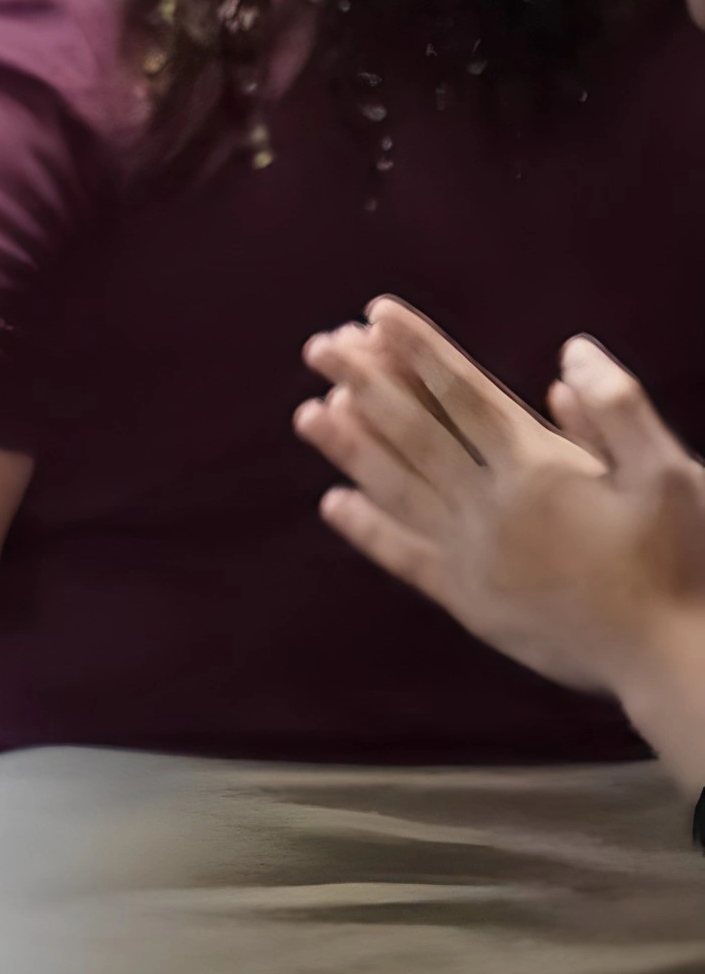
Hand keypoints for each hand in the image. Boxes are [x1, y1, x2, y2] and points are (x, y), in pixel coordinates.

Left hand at [299, 298, 704, 702]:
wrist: (676, 659)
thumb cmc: (686, 564)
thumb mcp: (671, 475)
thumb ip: (618, 410)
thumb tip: (570, 351)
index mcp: (538, 467)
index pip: (462, 393)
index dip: (418, 350)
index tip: (376, 315)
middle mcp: (492, 505)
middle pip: (415, 431)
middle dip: (364, 383)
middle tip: (319, 345)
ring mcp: (474, 554)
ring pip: (398, 487)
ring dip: (350, 447)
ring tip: (307, 412)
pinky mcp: (469, 600)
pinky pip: (405, 557)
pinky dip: (367, 529)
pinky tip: (333, 503)